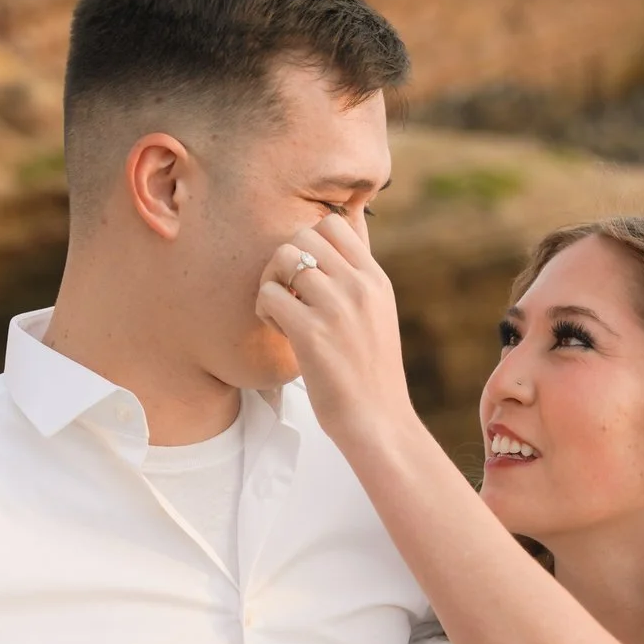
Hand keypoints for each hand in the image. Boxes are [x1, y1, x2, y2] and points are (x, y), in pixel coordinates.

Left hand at [256, 212, 420, 447]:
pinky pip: (269, 295)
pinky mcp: (312, 334)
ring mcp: (336, 307)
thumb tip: (342, 235)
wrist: (379, 420)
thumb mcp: (378, 314)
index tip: (307, 274)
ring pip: (283, 258)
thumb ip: (359, 278)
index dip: (309, 242)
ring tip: (281, 312)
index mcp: (375, 279)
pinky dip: (264, 310)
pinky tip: (278, 331)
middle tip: (288, 293)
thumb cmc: (371, 373)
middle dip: (285, 260)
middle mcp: (359, 286)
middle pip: (303, 235)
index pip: (333, 223)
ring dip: (271, 283)